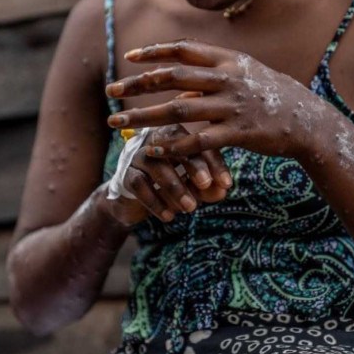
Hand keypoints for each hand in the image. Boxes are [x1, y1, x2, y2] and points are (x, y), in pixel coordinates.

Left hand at [105, 39, 327, 158]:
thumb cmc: (272, 97)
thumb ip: (212, 79)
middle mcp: (229, 79)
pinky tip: (156, 149)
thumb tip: (179, 88)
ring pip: (180, 109)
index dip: (154, 52)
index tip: (129, 58)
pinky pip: (199, 139)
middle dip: (138, 84)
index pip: (184, 50)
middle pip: (173, 77)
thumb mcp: (245, 77)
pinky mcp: (239, 133)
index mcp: (229, 61)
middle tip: (111, 91)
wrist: (307, 121)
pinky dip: (176, 144)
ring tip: (120, 123)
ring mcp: (234, 106)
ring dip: (146, 116)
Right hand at [105, 122, 232, 224]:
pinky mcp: (126, 173)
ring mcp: (139, 155)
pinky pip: (139, 184)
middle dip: (193, 165)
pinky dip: (155, 201)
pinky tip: (169, 216)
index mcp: (179, 136)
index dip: (215, 163)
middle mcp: (157, 139)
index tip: (227, 184)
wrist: (137, 200)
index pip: (200, 143)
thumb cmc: (174, 186)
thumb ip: (209, 188)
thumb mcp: (195, 188)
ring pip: (157, 165)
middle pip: (176, 144)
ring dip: (175, 187)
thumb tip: (222, 190)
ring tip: (190, 207)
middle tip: (206, 185)